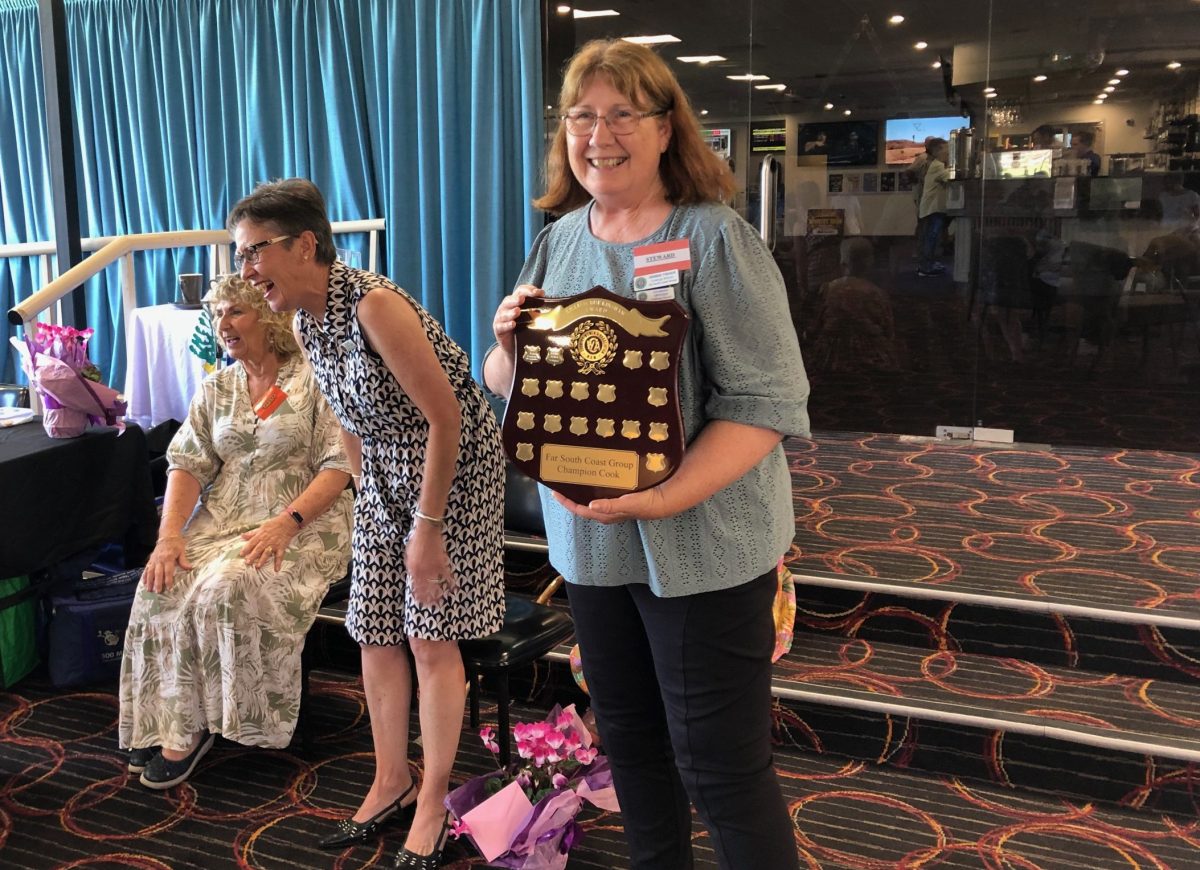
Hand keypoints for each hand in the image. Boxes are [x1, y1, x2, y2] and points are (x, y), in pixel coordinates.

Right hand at [142, 535, 191, 592]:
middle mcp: (160, 559)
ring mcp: (154, 559)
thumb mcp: (182, 551)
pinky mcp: (150, 559)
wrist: (167, 535)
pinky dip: (145, 576)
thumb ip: (183, 560)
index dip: (168, 580)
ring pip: (150, 572)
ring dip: (150, 581)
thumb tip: (189, 568)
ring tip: (149, 590)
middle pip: (158, 573)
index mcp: (168, 557)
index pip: (168, 571)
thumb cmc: (176, 543)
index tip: (169, 588)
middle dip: (158, 583)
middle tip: (158, 592)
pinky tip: (144, 582)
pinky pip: (146, 568)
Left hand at [239, 516, 296, 570]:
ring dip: (262, 560)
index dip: (246, 548)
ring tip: (258, 566)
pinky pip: (279, 556)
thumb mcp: (261, 527)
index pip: (252, 542)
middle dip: (252, 556)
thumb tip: (242, 535)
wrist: (287, 523)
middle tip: (247, 562)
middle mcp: (266, 541)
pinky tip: (276, 569)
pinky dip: (278, 563)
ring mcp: (274, 545)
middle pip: (258, 549)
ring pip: (267, 553)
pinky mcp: (281, 547)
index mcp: (261, 535)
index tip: (241, 554)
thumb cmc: (274, 524)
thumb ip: (252, 533)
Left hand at [405, 521, 456, 605]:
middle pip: (425, 589)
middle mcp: (422, 571)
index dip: (417, 595)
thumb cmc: (416, 542)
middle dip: (427, 598)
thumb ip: (411, 567)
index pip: (414, 586)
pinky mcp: (442, 563)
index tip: (419, 601)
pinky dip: (450, 582)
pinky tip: (453, 588)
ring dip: (437, 594)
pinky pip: (446, 575)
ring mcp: (433, 568)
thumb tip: (412, 574)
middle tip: (429, 605)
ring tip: (439, 602)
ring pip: (435, 585)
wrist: (426, 532)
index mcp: (413, 569)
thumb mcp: (408, 555)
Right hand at [493, 284, 544, 354]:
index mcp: (516, 302)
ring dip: (511, 312)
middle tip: (522, 299)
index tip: (540, 293)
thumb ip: (538, 312)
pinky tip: (513, 324)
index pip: (521, 291)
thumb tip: (553, 306)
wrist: (515, 349)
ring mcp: (501, 318)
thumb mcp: (532, 320)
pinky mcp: (498, 330)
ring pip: (504, 313)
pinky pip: (500, 326)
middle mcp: (507, 308)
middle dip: (516, 299)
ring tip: (517, 311)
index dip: (529, 290)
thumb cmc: (524, 331)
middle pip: (510, 300)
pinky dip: (506, 324)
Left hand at [550, 486, 672, 523]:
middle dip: (570, 496)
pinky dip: (591, 486)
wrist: (665, 499)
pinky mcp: (618, 497)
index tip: (556, 492)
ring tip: (571, 478)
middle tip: (559, 482)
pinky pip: (599, 492)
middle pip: (582, 505)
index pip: (581, 510)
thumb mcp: (629, 504)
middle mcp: (607, 510)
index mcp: (606, 514)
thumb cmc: (647, 503)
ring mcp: (612, 504)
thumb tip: (590, 506)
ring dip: (580, 490)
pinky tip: (590, 476)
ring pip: (590, 498)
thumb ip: (610, 506)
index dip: (567, 503)